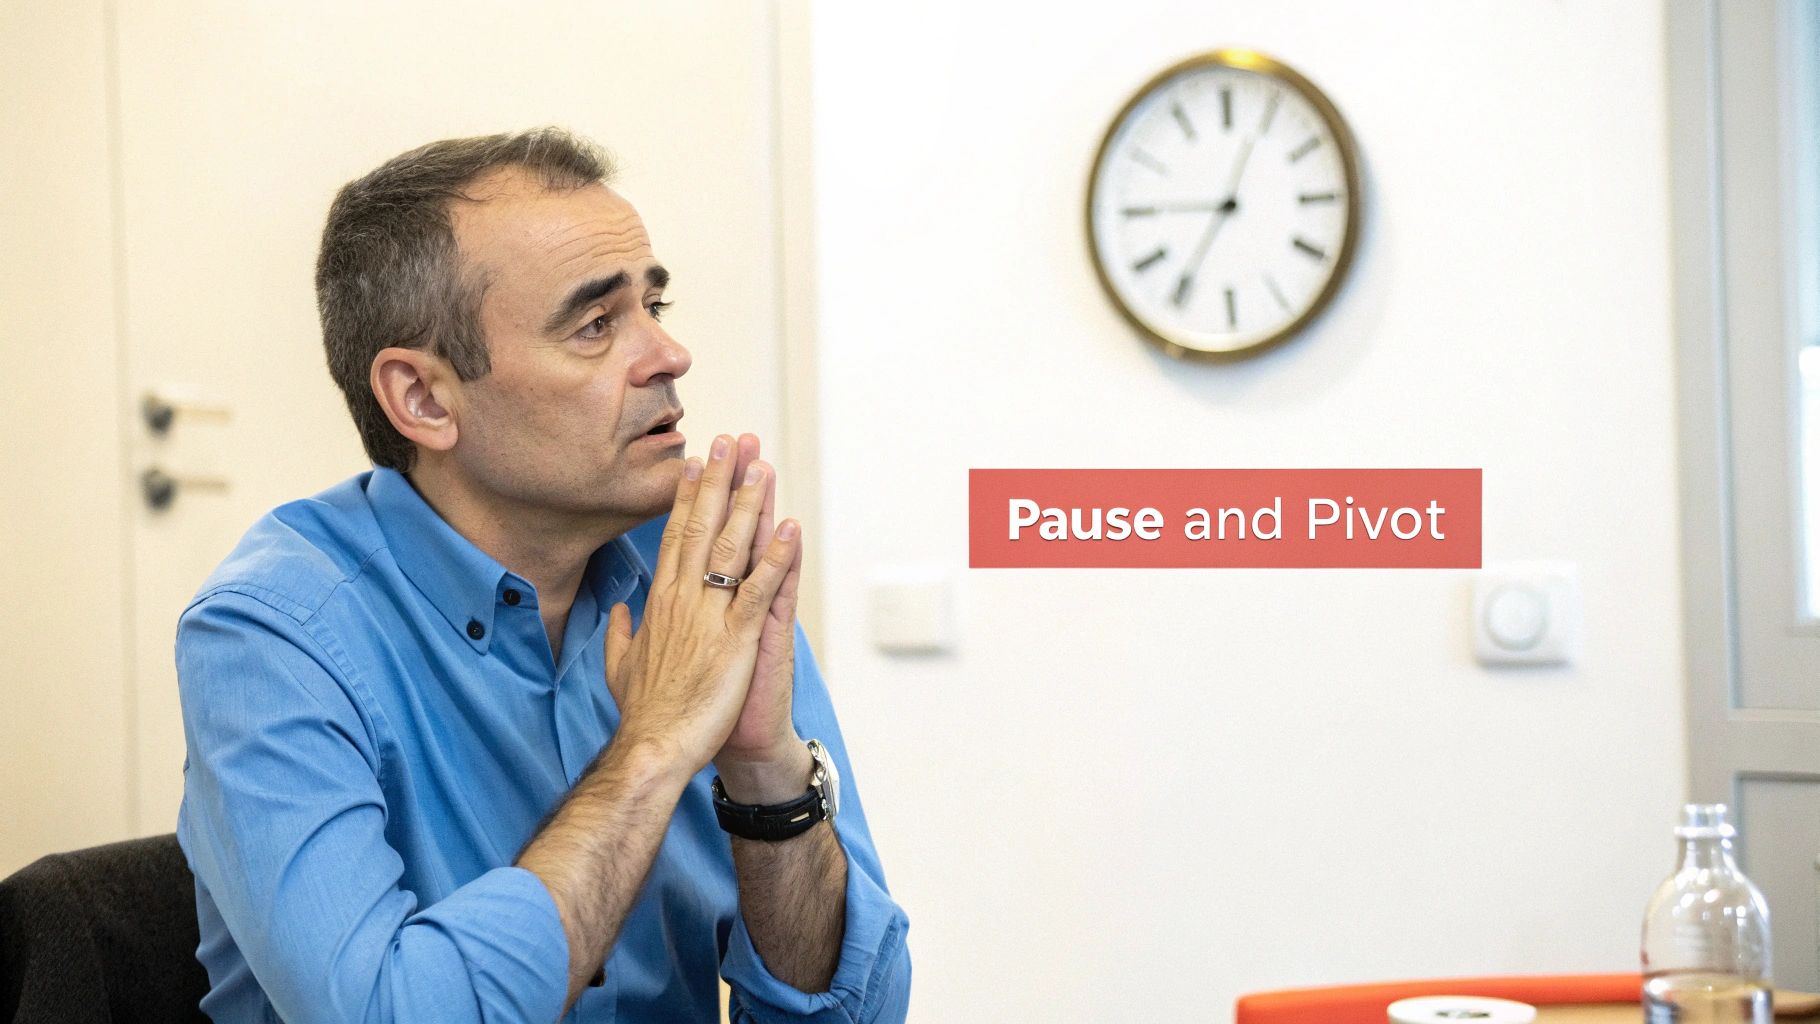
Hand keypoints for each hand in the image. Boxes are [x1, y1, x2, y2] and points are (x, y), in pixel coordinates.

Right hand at [601, 434, 800, 783]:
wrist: (653, 748)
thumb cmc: (642, 714)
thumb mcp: (620, 666)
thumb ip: (620, 632)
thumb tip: (619, 611)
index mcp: (659, 603)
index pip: (674, 537)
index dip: (686, 498)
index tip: (695, 465)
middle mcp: (682, 598)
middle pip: (701, 527)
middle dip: (718, 481)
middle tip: (730, 441)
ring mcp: (709, 615)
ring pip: (731, 547)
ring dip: (749, 504)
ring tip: (762, 466)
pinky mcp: (736, 637)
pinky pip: (759, 588)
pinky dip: (776, 556)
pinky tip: (789, 527)